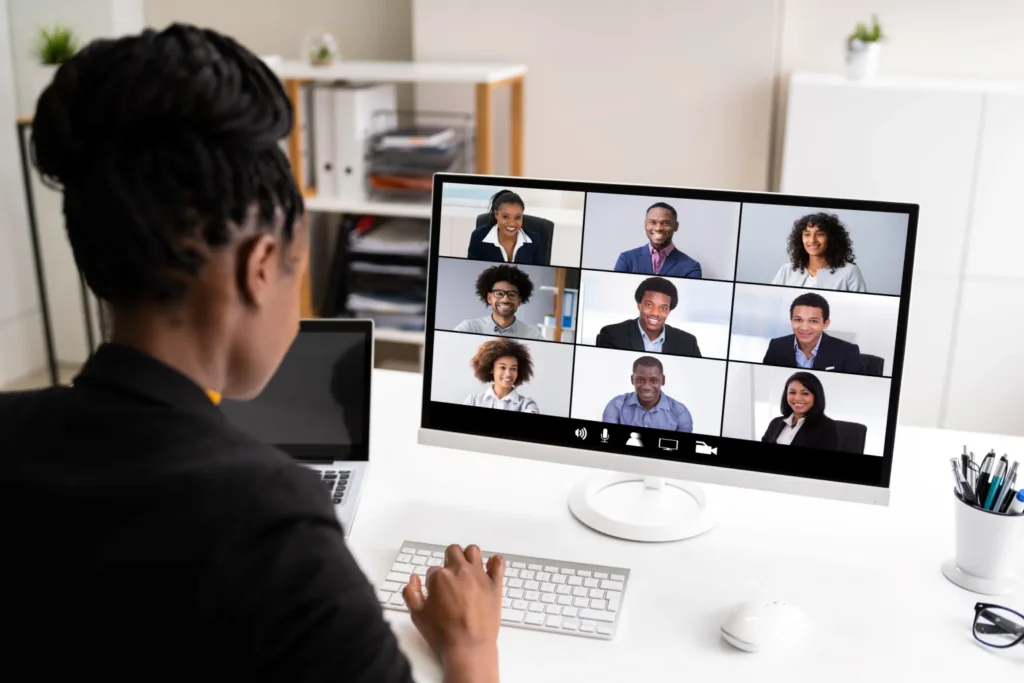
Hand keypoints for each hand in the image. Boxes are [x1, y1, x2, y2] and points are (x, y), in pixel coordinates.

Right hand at [402, 544, 503, 664]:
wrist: (468, 648)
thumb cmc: (444, 634)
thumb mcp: (418, 616)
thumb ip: (411, 593)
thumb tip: (414, 579)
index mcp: (440, 577)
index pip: (433, 569)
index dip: (433, 582)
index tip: (436, 593)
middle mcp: (460, 571)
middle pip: (452, 552)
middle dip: (449, 562)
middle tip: (450, 579)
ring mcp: (479, 576)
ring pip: (473, 550)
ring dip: (468, 556)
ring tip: (466, 570)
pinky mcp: (494, 584)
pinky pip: (498, 563)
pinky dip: (494, 562)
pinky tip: (490, 568)